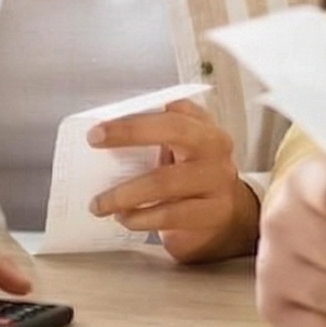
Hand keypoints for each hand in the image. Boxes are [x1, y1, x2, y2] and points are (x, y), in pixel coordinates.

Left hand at [88, 98, 257, 263]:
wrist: (231, 217)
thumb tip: (101, 140)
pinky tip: (125, 218)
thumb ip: (151, 141)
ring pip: (165, 181)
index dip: (134, 116)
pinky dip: (140, 218)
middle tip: (94, 144)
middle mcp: (214, 147)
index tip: (97, 130)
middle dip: (129, 133)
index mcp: (202, 125)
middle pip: (174, 130)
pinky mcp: (213, 213)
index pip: (171, 108)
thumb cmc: (191, 177)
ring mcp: (217, 180)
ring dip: (124, 194)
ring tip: (99, 204)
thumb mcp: (178, 152)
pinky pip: (170, 214)